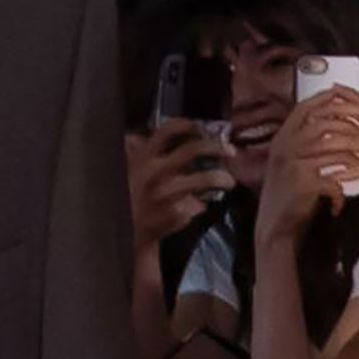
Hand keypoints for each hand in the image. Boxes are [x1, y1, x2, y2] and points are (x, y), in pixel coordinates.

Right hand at [125, 121, 234, 246]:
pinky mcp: (178, 213)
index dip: (189, 125)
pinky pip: (199, 203)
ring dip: (223, 177)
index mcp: (144, 158)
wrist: (128, 233)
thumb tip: (142, 135)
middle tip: (230, 151)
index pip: (167, 131)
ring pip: (206, 178)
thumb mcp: (132, 171)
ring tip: (229, 181)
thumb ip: (140, 153)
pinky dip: (203, 204)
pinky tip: (199, 205)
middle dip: (217, 147)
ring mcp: (167, 193)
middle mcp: (155, 172)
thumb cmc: (132, 197)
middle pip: (193, 149)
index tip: (202, 128)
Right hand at [255, 91, 358, 243]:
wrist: (274, 225)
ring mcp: (293, 164)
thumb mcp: (289, 163)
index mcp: (281, 140)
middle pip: (321, 124)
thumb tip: (324, 125)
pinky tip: (341, 201)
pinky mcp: (303, 183)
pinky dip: (341, 191)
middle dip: (347, 127)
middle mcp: (284, 147)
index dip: (324, 100)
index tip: (343, 97)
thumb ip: (301, 144)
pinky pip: (333, 178)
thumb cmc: (287, 194)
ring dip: (352, 157)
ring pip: (332, 149)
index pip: (303, 109)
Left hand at [297, 89, 358, 220]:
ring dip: (325, 145)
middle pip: (357, 113)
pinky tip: (329, 176)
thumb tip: (339, 136)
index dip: (348, 95)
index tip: (330, 89)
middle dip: (331, 112)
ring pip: (351, 140)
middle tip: (309, 116)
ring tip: (306, 151)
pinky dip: (343, 172)